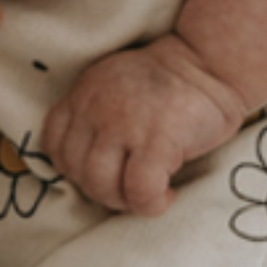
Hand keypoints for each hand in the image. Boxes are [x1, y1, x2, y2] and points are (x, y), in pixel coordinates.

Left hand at [41, 35, 249, 214]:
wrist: (212, 63)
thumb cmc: (171, 84)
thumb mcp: (116, 86)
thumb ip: (95, 114)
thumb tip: (91, 167)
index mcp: (85, 93)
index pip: (54, 143)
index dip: (75, 168)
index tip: (105, 171)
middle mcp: (98, 108)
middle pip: (77, 171)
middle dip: (102, 191)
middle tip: (130, 189)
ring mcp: (126, 123)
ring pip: (101, 185)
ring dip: (124, 201)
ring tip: (147, 193)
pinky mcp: (158, 139)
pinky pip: (140, 191)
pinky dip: (151, 203)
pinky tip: (167, 195)